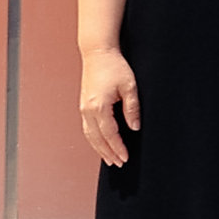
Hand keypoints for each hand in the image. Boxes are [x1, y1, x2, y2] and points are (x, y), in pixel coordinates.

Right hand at [76, 48, 139, 170]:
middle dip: (108, 153)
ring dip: (99, 149)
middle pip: (97, 138)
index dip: (118, 147)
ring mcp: (83, 108)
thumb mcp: (130, 86)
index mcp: (99, 106)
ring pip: (90, 135)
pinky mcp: (83, 106)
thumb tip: (135, 128)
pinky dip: (93, 139)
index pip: (110, 134)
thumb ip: (132, 108)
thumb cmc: (115, 67)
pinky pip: (87, 128)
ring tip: (109, 159)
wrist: (97, 54)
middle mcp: (88, 110)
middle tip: (119, 164)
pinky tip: (100, 144)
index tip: (125, 158)